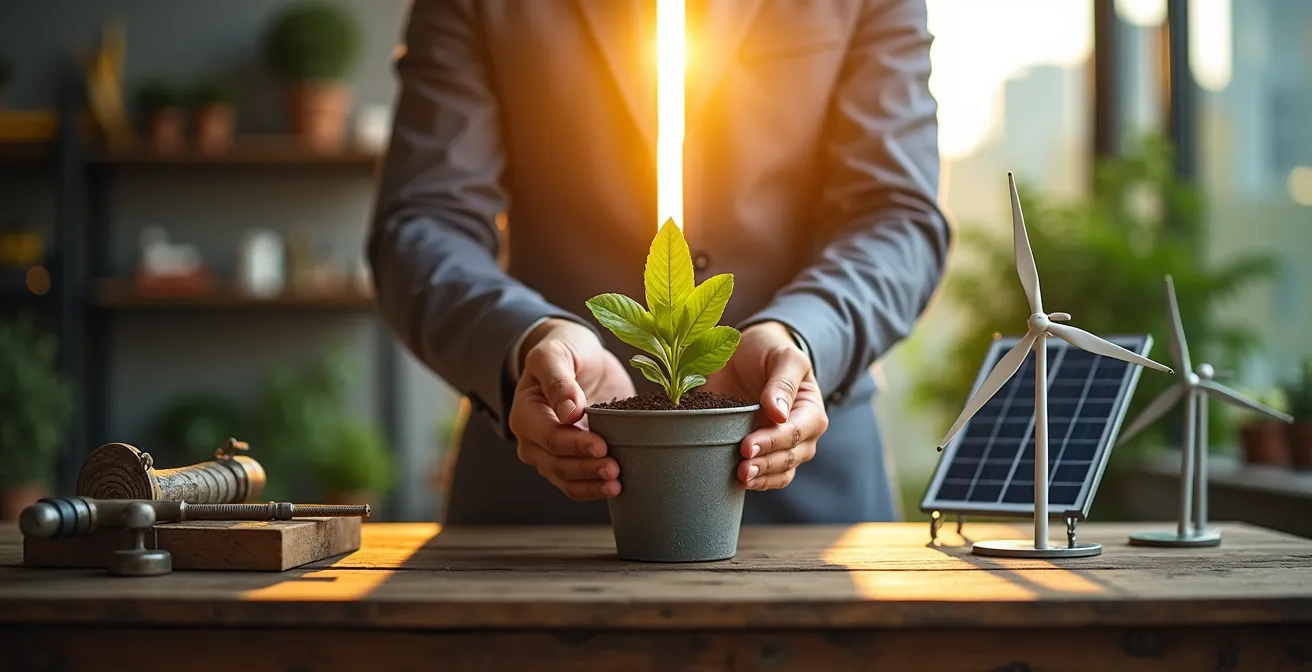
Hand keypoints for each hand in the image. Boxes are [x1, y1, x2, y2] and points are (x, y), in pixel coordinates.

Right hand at [508, 318, 634, 500]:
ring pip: (565, 479)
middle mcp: (532, 439)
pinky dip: (593, 488)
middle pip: (556, 463)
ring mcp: (550, 454)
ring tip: (616, 483)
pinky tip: (614, 489)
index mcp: (525, 412)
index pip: (549, 436)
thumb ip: (558, 379)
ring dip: (590, 484)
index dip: (575, 444)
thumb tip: (569, 412)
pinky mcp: (571, 460)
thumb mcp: (557, 353)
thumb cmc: (566, 350)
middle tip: (613, 468)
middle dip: (585, 468)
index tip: (601, 445)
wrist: (580, 358)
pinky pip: (576, 484)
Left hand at [704, 321, 827, 490]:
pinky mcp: (763, 452)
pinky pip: (769, 477)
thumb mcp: (782, 356)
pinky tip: (742, 482)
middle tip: (742, 465)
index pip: (798, 431)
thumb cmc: (769, 351)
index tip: (748, 445)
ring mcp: (782, 446)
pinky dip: (758, 481)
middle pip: (791, 456)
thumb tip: (778, 414)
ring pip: (782, 472)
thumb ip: (783, 382)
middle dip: (767, 463)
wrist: (747, 354)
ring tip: (741, 476)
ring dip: (763, 477)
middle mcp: (802, 433)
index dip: (774, 441)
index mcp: (811, 409)